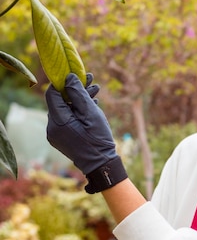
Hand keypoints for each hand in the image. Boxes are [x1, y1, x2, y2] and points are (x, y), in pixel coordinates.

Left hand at [46, 73, 126, 192]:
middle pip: (60, 101)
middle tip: (91, 79)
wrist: (101, 165)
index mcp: (58, 121)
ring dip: (79, 99)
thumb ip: (79, 94)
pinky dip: (77, 110)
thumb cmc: (98, 139)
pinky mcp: (61, 137)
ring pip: (64, 109)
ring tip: (96, 90)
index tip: (76, 74)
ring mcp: (55, 133)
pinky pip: (66, 118)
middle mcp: (52, 127)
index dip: (63, 82)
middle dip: (75, 89)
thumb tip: (69, 77)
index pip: (52, 94)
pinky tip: (91, 103)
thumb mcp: (91, 113)